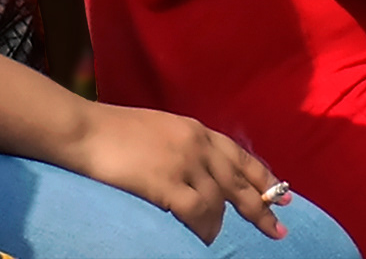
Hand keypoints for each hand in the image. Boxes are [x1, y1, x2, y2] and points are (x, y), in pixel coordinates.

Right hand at [69, 103, 287, 244]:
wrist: (83, 130)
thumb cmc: (111, 129)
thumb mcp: (158, 128)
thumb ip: (183, 145)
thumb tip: (200, 170)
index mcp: (195, 129)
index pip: (240, 157)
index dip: (263, 178)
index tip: (282, 195)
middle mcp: (196, 145)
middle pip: (239, 183)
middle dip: (261, 209)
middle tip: (278, 231)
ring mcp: (183, 163)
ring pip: (218, 202)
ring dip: (219, 224)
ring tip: (214, 238)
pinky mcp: (167, 183)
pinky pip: (198, 213)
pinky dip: (204, 228)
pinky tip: (203, 237)